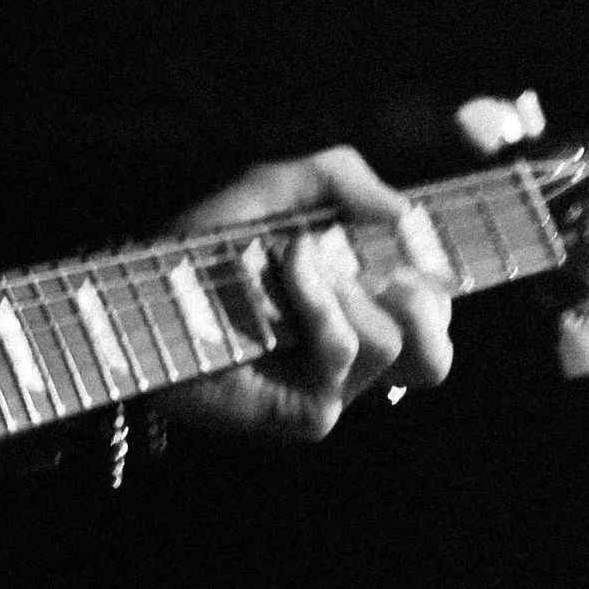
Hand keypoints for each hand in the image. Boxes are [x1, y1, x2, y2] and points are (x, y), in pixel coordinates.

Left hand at [161, 143, 454, 438]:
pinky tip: (284, 272)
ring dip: (345, 283)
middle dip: (413, 288)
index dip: (447, 278)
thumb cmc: (204, 250)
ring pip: (396, 341)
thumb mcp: (274, 191)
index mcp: (357, 310)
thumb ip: (340, 178)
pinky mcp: (308, 410)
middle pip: (436, 346)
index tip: (440, 240)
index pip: (435, 312)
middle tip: (370, 261)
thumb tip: (403, 211)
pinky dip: (316, 298)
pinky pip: (346, 346)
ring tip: (296, 258)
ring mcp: (333, 389)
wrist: (141, 294)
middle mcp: (350, 357)